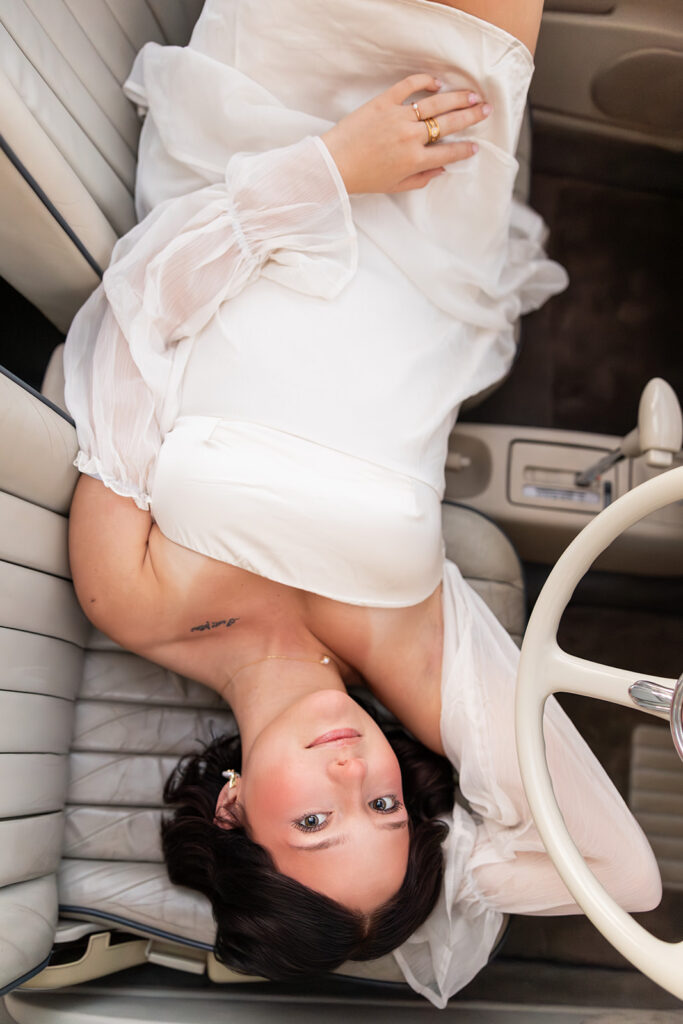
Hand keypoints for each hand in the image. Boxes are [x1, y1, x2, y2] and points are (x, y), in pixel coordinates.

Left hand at [320, 73, 490, 194]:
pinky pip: (409, 86)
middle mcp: (411, 137)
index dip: (465, 149)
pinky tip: (437, 83)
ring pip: (436, 104)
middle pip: (449, 124)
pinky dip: (425, 82)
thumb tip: (442, 170)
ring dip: (458, 98)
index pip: (449, 152)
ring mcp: (399, 117)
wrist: (335, 163)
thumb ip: (421, 179)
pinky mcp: (384, 102)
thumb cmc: (364, 178)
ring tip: (472, 95)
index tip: (475, 145)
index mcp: (415, 160)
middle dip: (471, 117)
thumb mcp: (395, 186)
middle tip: (486, 109)